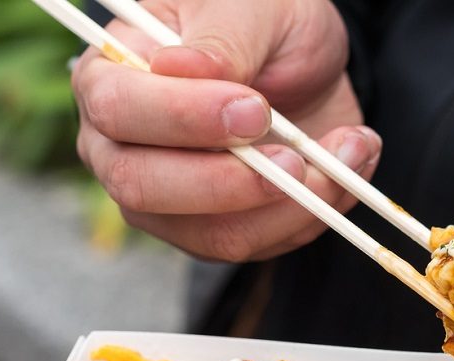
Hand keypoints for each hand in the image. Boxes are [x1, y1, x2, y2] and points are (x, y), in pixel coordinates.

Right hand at [72, 0, 381, 261]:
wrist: (303, 60)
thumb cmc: (260, 20)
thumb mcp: (251, 7)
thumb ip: (223, 39)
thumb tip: (183, 68)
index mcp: (110, 75)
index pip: (119, 110)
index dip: (184, 118)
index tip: (254, 109)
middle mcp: (120, 147)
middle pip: (143, 187)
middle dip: (229, 182)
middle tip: (295, 159)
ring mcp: (163, 199)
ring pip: (209, 234)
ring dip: (289, 206)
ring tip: (343, 154)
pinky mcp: (209, 232)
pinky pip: (255, 245)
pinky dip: (311, 216)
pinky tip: (343, 171)